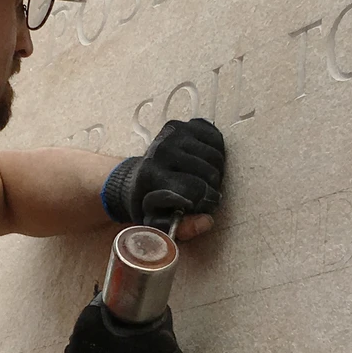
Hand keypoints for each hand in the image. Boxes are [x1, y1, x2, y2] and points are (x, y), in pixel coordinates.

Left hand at [102, 119, 225, 233]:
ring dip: (216, 171)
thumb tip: (208, 221)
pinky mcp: (181, 124)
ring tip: (204, 179)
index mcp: (151, 175)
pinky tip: (204, 162)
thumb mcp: (160, 222)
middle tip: (204, 193)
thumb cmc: (149, 203)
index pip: (195, 189)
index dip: (206, 202)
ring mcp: (170, 134)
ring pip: (215, 156)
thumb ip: (183, 227)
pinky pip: (215, 138)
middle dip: (212, 187)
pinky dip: (217, 152)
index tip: (204, 206)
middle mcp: (160, 151)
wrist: (134, 178)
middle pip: (209, 172)